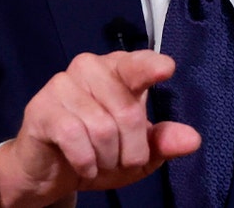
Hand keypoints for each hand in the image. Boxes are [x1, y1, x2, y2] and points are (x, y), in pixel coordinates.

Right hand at [0, 50, 200, 207]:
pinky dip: (86, 161)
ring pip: (102, 129)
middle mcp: (90, 67)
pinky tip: (85, 165)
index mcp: (118, 69)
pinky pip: (74, 136)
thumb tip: (192, 139)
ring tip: (99, 161)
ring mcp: (62, 84)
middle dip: (130, 150)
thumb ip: (163, 143)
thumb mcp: (138, 153)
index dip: (151, 67)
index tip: (166, 69)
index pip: (138, 64)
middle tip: (119, 160)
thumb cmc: (100, 152)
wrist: (50, 171)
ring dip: (106, 159)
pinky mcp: (41, 108)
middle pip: (127, 112)